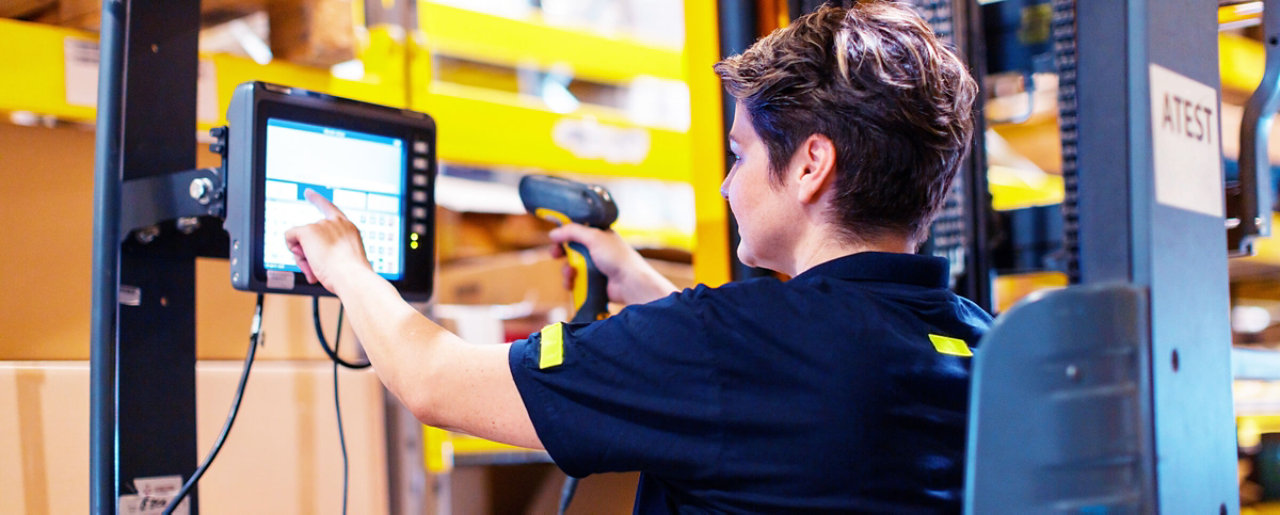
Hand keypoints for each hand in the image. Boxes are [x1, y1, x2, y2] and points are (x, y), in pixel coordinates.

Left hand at [283, 189, 375, 293]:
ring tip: (316, 271)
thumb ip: (331, 252)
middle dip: (309, 251)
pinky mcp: (308, 230)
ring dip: (304, 256)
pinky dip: (291, 248)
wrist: (353, 277)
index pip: (330, 208)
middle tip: (316, 268)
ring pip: (301, 239)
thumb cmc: (352, 275)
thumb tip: (305, 254)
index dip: (317, 200)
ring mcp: (322, 224)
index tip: (308, 192)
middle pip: (311, 232)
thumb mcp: (346, 260)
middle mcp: (336, 222)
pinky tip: (305, 260)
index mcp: (349, 228)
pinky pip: (289, 236)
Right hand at [549, 223, 677, 304]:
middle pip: (571, 249)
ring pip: (571, 266)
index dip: (564, 234)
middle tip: (555, 254)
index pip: (576, 231)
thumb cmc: (618, 258)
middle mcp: (596, 249)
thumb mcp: (594, 237)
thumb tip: (554, 233)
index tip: (555, 237)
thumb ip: (573, 232)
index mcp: (599, 235)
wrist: (629, 283)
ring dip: (566, 270)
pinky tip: (573, 283)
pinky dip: (571, 282)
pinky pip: (576, 281)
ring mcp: (595, 266)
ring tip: (571, 273)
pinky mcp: (593, 281)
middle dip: (561, 252)